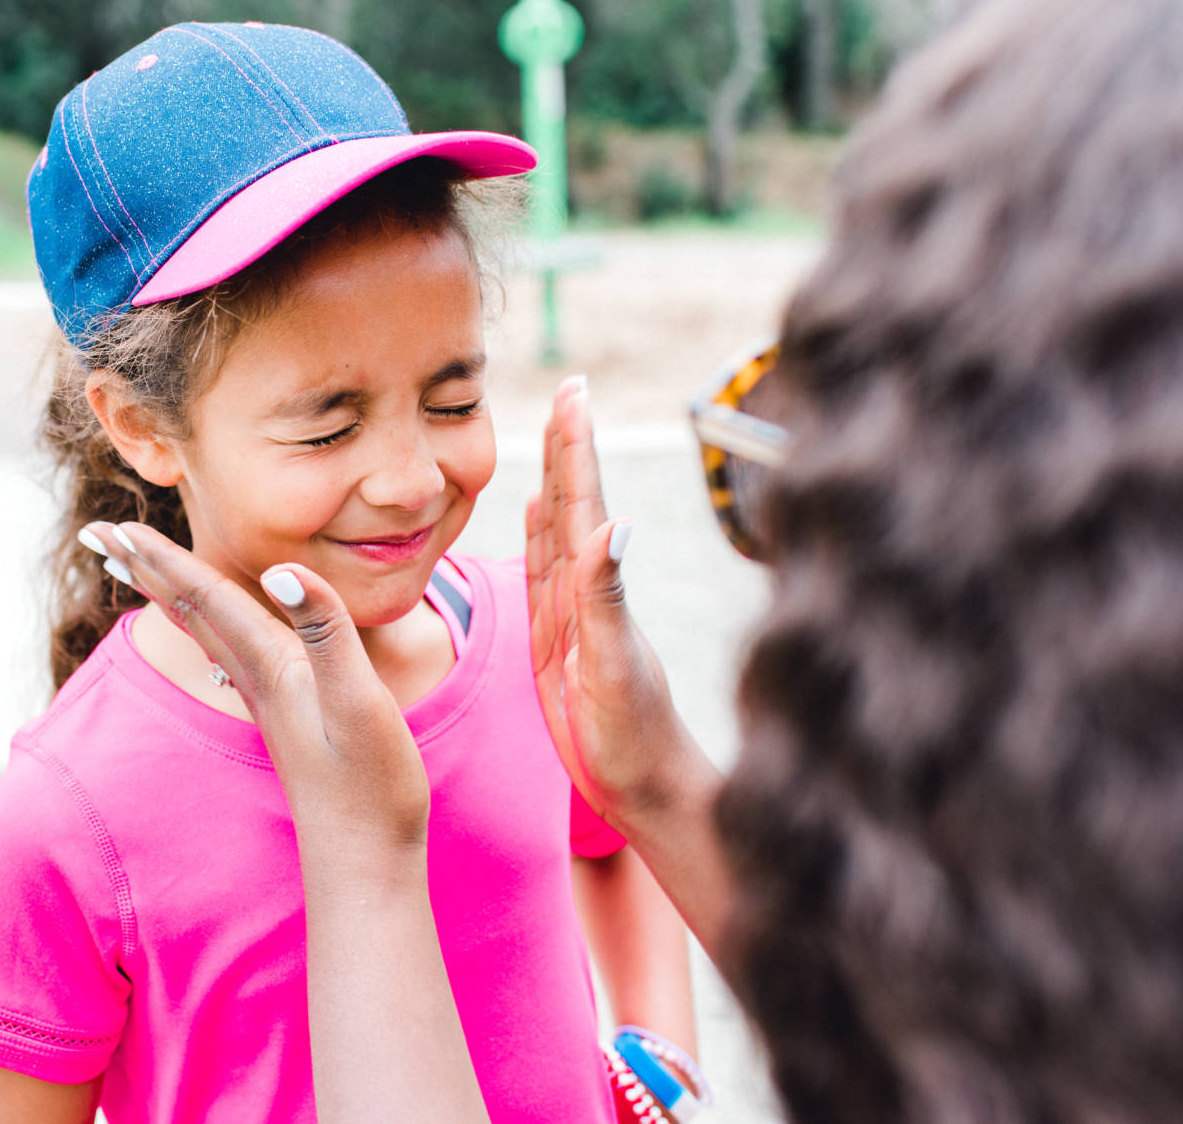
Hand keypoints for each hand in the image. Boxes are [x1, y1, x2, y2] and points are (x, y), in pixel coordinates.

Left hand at [82, 523, 430, 858]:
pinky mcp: (283, 716)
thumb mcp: (359, 702)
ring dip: (166, 592)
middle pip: (188, 610)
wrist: (366, 861)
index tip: (112, 526)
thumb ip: (325, 633)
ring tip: (132, 566)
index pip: (205, 597)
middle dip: (143, 567)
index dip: (162, 557)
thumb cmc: (372, 787)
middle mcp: (258, 679)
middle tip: (95, 534)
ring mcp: (267, 699)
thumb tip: (282, 572)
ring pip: (203, 631)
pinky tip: (206, 626)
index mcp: (271, 666)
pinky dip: (204, 624)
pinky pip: (227, 652)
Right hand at [527, 377, 693, 830]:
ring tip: (550, 432)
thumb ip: (608, 599)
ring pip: (556, 529)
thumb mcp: (616, 670)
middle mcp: (587, 592)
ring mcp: (572, 615)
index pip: (584, 501)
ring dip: (553, 478)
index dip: (575, 446)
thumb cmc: (636, 740)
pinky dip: (537, 534)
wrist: (646, 793)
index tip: (573, 391)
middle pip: (571, 502)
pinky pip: (541, 573)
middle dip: (567, 444)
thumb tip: (613, 527)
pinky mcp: (557, 642)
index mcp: (597, 589)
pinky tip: (536, 509)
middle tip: (568, 389)